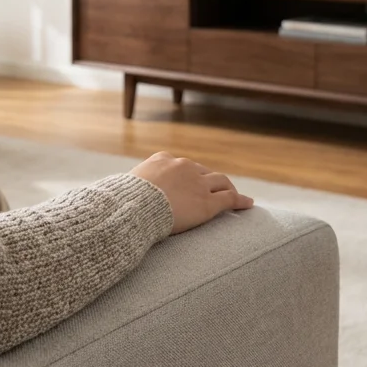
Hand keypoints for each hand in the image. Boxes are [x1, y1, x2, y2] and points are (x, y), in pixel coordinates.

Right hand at [129, 152, 253, 234]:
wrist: (134, 207)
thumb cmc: (123, 201)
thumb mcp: (125, 185)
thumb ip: (132, 186)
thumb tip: (118, 195)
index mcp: (163, 159)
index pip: (182, 165)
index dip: (190, 175)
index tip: (191, 182)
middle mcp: (184, 166)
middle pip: (204, 171)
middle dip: (210, 180)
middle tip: (216, 189)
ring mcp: (198, 183)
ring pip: (221, 182)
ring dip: (228, 188)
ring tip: (234, 195)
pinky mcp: (208, 202)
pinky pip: (230, 199)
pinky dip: (241, 201)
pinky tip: (249, 204)